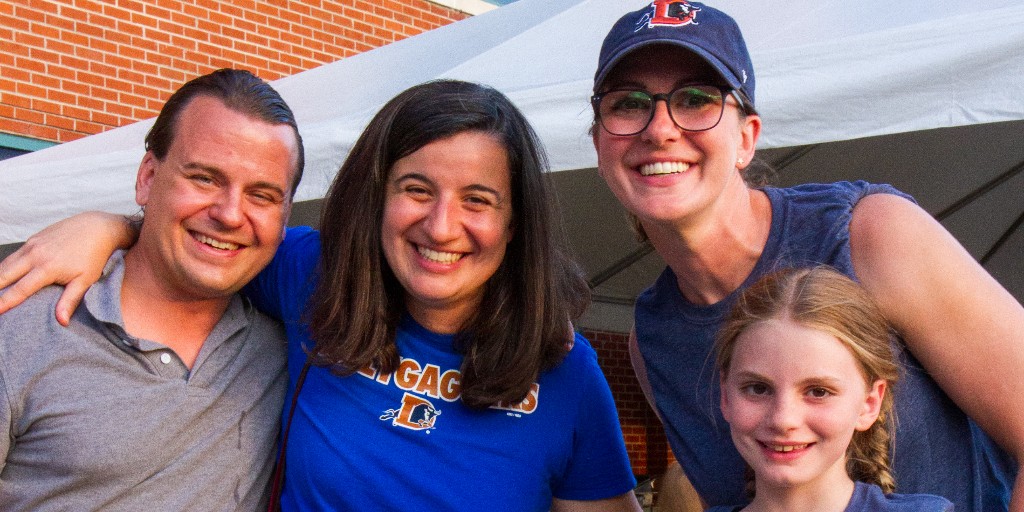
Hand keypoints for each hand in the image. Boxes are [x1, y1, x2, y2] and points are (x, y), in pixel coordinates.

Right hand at [0, 212, 136, 324]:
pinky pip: (13, 255)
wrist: (98, 227)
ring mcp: (32, 245)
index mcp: (47, 268)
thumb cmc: (94, 256)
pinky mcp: (33, 239)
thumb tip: (62, 321)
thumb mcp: (86, 280)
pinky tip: (3, 276)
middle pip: (4, 275)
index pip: (19, 290)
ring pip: (5, 264)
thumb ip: (70, 300)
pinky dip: (4, 267)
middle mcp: (35, 255)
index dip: (4, 302)